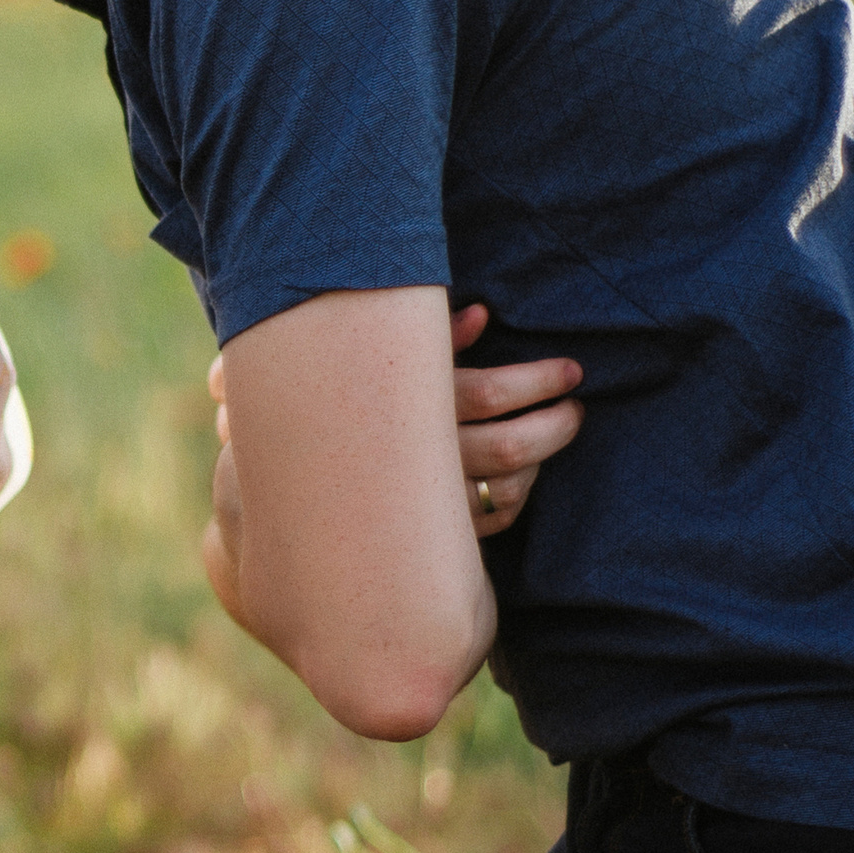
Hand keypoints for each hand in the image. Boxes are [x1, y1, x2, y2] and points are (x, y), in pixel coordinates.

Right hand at [205, 300, 581, 546]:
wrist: (277, 484)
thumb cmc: (326, 402)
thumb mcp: (366, 359)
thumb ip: (427, 340)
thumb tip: (481, 316)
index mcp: (405, 407)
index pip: (494, 393)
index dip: (541, 380)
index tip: (571, 371)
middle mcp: (416, 460)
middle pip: (512, 446)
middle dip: (557, 424)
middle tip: (576, 406)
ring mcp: (421, 505)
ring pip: (508, 489)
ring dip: (540, 462)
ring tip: (553, 434)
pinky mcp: (425, 536)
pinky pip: (491, 521)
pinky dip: (516, 499)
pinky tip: (521, 479)